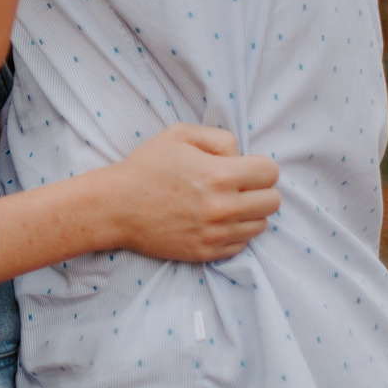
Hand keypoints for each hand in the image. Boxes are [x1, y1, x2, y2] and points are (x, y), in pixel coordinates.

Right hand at [103, 124, 279, 260]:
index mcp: (219, 175)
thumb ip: (219, 138)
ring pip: (261, 225)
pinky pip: (242, 244)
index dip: (259, 166)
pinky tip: (214, 221)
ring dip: (249, 212)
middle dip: (259, 189)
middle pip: (272, 201)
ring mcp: (216, 234)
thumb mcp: (179, 134)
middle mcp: (223, 208)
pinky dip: (234, 232)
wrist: (115, 207)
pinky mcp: (207, 253)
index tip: (243, 166)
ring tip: (224, 203)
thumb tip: (241, 156)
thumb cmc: (146, 167)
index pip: (271, 173)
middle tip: (237, 185)